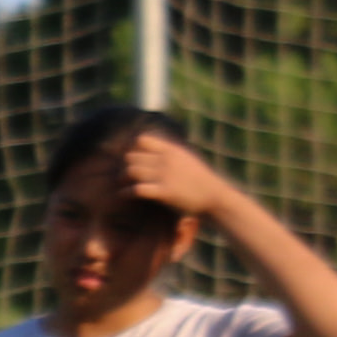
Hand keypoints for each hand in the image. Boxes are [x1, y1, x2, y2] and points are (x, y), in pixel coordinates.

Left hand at [106, 127, 239, 223]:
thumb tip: (156, 150)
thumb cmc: (201, 180)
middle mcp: (166, 160)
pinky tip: (124, 195)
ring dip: (122, 178)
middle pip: (131, 156)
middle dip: (124, 165)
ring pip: (131, 171)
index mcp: (172, 150)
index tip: (126, 158)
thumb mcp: (186, 159)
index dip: (130, 148)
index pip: (141, 140)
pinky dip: (126, 193)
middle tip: (121, 174)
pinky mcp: (164, 192)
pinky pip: (136, 189)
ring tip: (121, 184)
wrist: (215, 197)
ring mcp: (164, 175)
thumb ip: (170, 154)